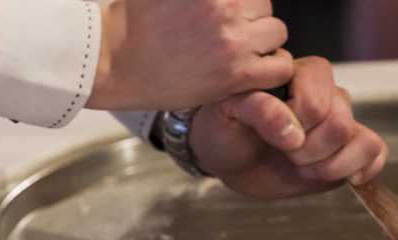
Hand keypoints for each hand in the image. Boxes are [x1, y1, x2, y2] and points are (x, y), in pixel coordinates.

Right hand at [87, 0, 293, 110]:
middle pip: (264, 5)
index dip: (242, 1)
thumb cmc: (136, 21)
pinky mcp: (235, 74)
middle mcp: (224, 6)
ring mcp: (232, 40)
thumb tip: (216, 0)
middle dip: (251, 17)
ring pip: (277, 32)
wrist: (116, 61)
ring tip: (239, 50)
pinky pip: (280, 67)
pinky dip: (272, 68)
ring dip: (263, 41)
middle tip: (229, 32)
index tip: (231, 12)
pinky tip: (252, 70)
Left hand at [189, 56, 387, 197]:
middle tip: (286, 155)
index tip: (271, 136)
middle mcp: (327, 94)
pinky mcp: (350, 150)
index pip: (317, 101)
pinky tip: (343, 178)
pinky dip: (363, 169)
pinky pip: (376, 153)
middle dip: (309, 152)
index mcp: (299, 74)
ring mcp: (341, 122)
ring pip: (363, 141)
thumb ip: (258, 109)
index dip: (296, 126)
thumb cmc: (226, 128)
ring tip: (303, 168)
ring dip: (330, 166)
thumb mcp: (226, 112)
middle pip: (340, 125)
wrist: (229, 159)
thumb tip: (293, 132)